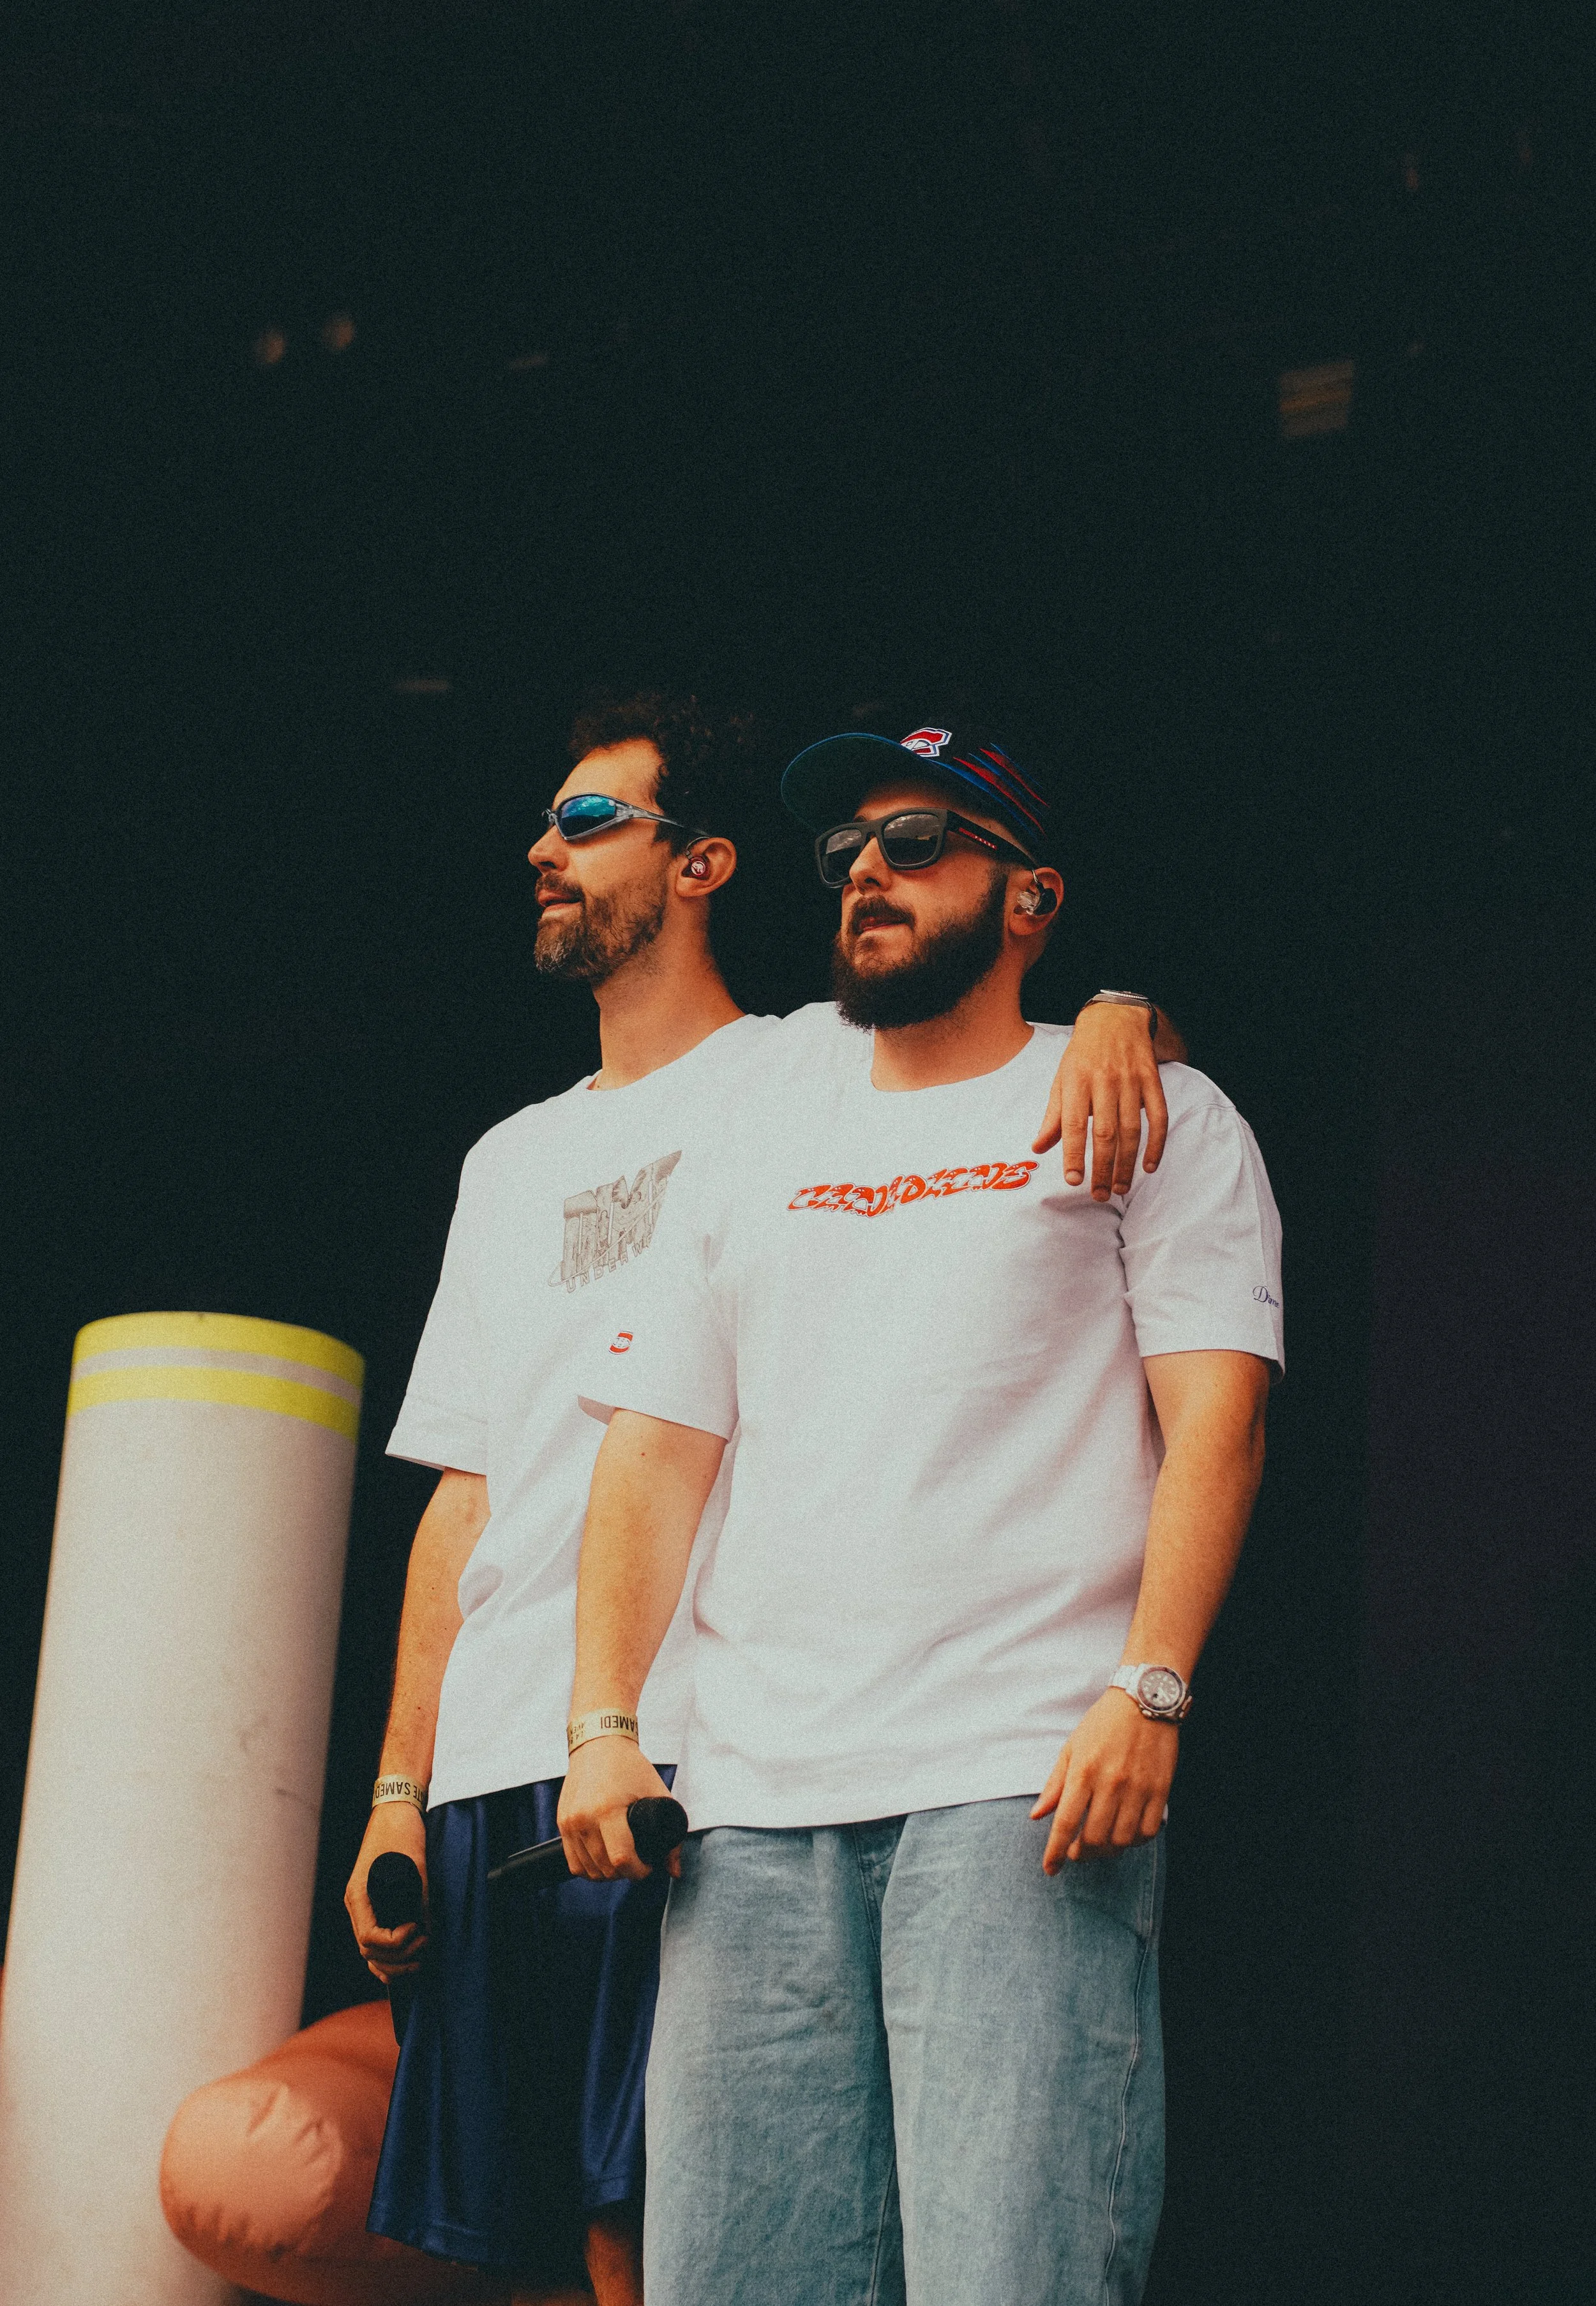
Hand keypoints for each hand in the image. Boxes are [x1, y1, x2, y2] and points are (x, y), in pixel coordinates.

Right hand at [344, 1800, 428, 1982]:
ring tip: (419, 1960)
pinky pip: (375, 1940)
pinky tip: (405, 1961)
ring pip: (370, 1952)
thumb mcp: (415, 1865)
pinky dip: (387, 1956)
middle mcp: (356, 1905)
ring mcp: (363, 1907)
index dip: (395, 1942)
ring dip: (393, 1963)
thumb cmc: (402, 1832)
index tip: (416, 1928)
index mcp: (358, 1896)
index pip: (369, 1938)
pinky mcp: (374, 1905)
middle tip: (424, 1946)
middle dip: (397, 1957)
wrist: (396, 1809)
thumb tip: (427, 1930)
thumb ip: (420, 1899)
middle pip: (368, 1951)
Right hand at [558, 1739, 676, 1881]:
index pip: (621, 1860)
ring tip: (622, 1863)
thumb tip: (675, 1871)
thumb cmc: (630, 1767)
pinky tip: (603, 1862)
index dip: (639, 1871)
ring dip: (607, 1874)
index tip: (648, 1865)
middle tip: (638, 1863)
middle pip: (605, 1869)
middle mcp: (584, 1818)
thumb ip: (672, 1834)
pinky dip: (589, 1868)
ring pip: (587, 1870)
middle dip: (625, 1874)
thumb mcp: (658, 1793)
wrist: (598, 1743)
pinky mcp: (562, 1822)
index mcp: (607, 1809)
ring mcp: (569, 1821)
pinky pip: (573, 1861)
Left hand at [1031, 1690, 1177, 1870]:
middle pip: (1093, 1838)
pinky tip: (1126, 1835)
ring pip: (1121, 1840)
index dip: (1055, 1852)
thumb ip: (1055, 1784)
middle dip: (1080, 1854)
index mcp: (1083, 1771)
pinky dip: (1135, 1841)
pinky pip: (1148, 1831)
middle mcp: (1110, 1783)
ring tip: (1099, 1845)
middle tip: (1075, 1853)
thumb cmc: (1102, 1724)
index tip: (1050, 1869)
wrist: (1145, 1700)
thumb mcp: (1072, 1748)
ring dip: (1107, 1850)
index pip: (1066, 1823)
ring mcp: (1138, 1788)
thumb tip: (1037, 1816)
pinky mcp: (1160, 1790)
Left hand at [1032, 1002, 1170, 1199]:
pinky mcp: (1152, 1080)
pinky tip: (1149, 1166)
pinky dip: (1156, 1144)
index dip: (1073, 1154)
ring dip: (1127, 1163)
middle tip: (1099, 1195)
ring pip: (1132, 1129)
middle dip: (1102, 1168)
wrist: (1114, 1018)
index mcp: (1077, 1082)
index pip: (1073, 1125)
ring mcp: (1131, 1081)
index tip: (1073, 1180)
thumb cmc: (1083, 1056)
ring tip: (1120, 1188)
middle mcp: (1104, 1081)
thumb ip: (1053, 1116)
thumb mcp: (1062, 1080)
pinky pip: (1158, 1117)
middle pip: (1105, 1133)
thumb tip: (1038, 1148)